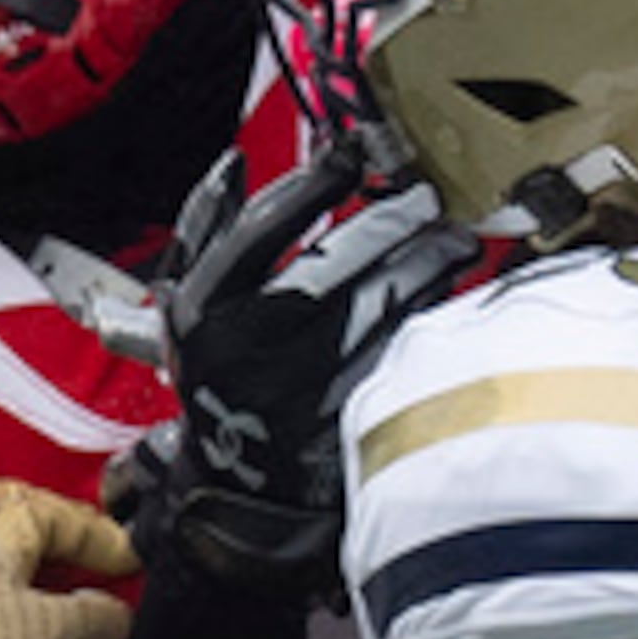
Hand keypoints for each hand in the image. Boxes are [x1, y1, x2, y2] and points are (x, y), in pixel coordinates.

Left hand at [0, 484, 138, 638]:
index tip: (125, 557)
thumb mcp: (92, 633)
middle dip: (20, 511)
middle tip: (59, 527)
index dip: (92, 531)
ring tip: (51, 586)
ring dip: (7, 567)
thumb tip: (102, 608)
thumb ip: (103, 604)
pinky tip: (28, 635)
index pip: (37, 516)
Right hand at [110, 134, 459, 597]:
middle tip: (427, 201)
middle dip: (390, 225)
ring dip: (424, 269)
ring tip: (453, 244)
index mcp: (203, 308)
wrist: (234, 485)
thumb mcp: (184, 305)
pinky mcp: (340, 425)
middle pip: (332, 267)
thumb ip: (203, 231)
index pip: (263, 229)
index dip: (313, 184)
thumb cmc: (216, 377)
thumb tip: (234, 162)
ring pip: (375, 312)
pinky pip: (394, 359)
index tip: (352, 152)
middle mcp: (246, 348)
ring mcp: (296, 390)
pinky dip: (425, 325)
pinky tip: (447, 298)